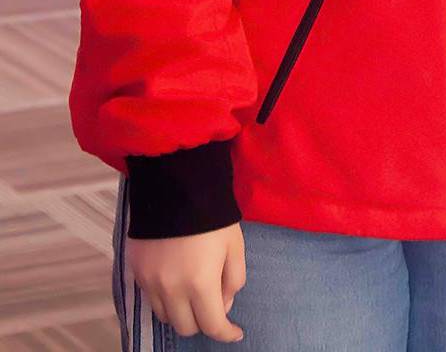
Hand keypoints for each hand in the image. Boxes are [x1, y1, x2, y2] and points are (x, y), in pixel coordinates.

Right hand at [128, 223, 245, 341]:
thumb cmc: (213, 216)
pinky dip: (164, 298)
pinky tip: (175, 281)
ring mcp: (150, 282)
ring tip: (193, 291)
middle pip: (185, 327)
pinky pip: (150, 299)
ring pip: (165, 316)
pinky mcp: (136, 272)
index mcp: (200, 283)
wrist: (177, 187)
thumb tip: (224, 305)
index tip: (235, 332)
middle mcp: (171, 290)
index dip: (226, 333)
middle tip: (213, 304)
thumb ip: (233, 280)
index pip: (211, 325)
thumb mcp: (235, 246)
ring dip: (181, 312)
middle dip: (203, 321)